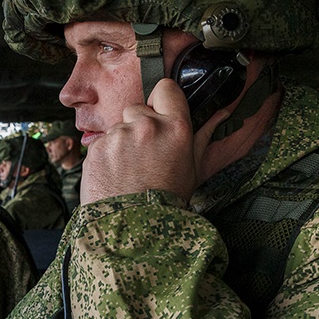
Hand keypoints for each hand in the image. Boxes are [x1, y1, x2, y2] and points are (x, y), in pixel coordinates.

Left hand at [80, 78, 229, 204]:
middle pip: (137, 108)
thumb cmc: (168, 201)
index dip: (163, 99)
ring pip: (118, 127)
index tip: (161, 113)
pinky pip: (101, 144)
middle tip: (144, 153)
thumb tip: (221, 113)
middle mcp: (145, 126)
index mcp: (175, 128)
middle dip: (139, 125)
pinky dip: (106, 156)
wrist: (134, 230)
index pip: (166, 88)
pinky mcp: (97, 148)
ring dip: (122, 142)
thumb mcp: (193, 168)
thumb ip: (203, 136)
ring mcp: (118, 136)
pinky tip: (114, 175)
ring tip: (129, 170)